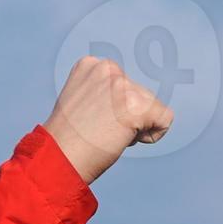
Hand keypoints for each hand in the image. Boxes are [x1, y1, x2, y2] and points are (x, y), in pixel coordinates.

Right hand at [42, 56, 174, 183]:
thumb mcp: (81, 102)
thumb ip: (103, 93)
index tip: (91, 121)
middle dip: (126, 117)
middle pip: (140, 95)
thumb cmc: (67, 140)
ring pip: (151, 107)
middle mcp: (108, 69)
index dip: (113, 110)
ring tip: (106, 136)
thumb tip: (127, 100)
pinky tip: (126, 140)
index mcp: (91, 65)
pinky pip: (164, 119)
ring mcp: (122, 85)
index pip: (123, 86)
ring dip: (136, 127)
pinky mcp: (136, 105)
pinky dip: (153, 135)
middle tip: (98, 131)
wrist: (57, 159)